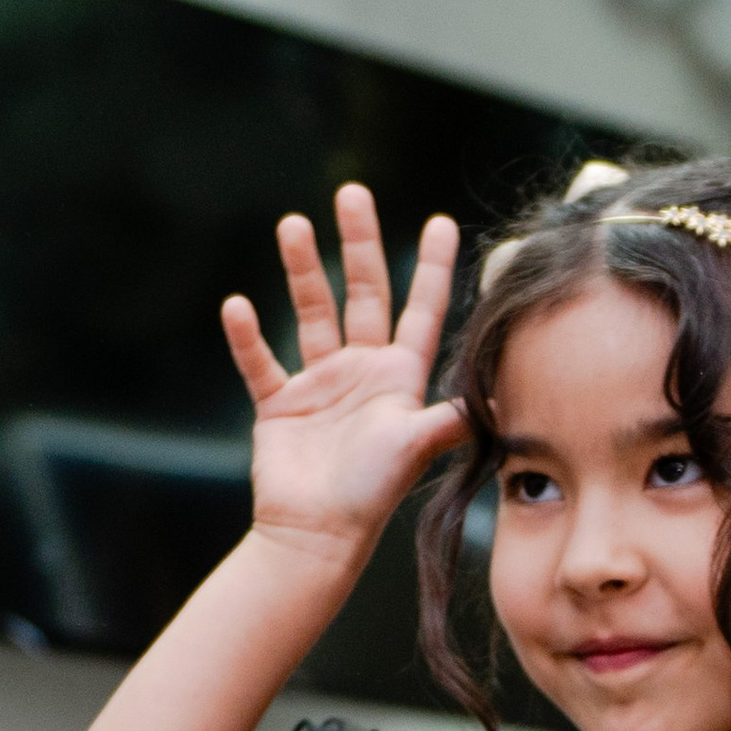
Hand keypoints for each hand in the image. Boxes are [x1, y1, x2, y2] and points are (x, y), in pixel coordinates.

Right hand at [223, 183, 465, 558]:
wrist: (317, 537)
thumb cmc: (370, 496)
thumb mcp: (414, 449)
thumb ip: (448, 418)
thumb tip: (494, 399)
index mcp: (400, 378)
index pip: (421, 310)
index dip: (432, 267)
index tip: (442, 222)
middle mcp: (362, 373)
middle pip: (361, 292)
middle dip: (358, 243)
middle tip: (353, 193)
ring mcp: (319, 386)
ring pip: (309, 312)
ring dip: (300, 270)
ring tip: (292, 224)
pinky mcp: (279, 406)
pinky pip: (259, 362)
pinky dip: (247, 337)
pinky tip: (237, 305)